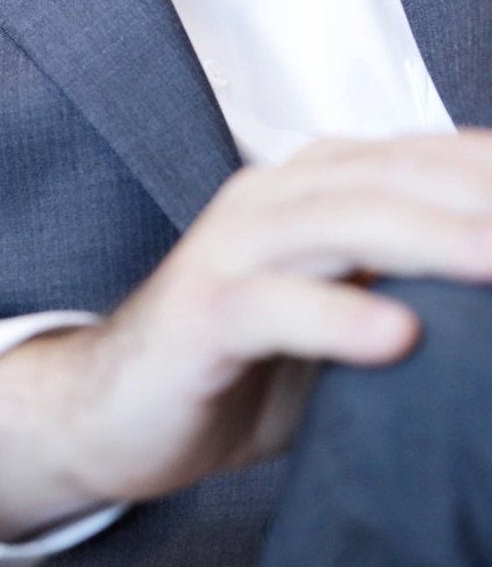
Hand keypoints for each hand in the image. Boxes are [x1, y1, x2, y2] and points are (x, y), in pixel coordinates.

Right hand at [0, 131, 491, 544]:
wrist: (111, 409)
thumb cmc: (243, 365)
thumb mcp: (340, 314)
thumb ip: (407, 286)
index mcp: (305, 191)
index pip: (413, 157)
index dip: (483, 166)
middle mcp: (266, 202)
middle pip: (384, 176)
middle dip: (474, 193)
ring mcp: (227, 252)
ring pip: (333, 222)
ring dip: (425, 238)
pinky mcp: (199, 315)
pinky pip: (271, 306)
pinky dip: (336, 316)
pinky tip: (396, 335)